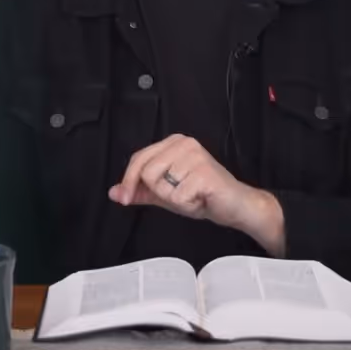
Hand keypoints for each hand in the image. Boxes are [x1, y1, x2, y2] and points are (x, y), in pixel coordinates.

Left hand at [108, 134, 282, 250]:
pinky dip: (187, 206)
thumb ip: (141, 191)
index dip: (128, 181)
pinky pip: (178, 197)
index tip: (124, 197)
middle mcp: (183, 144)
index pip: (138, 159)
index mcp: (173, 143)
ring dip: (175, 200)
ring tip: (192, 195)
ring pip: (161, 186)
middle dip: (160, 192)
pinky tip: (200, 199)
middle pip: (146, 172)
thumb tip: (114, 192)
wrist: (236, 205)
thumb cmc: (203, 195)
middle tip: (180, 194)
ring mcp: (194, 156)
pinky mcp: (203, 173)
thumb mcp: (165, 192)